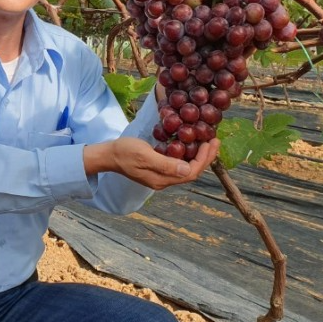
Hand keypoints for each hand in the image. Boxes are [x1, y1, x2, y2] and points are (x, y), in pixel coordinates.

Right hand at [85, 137, 219, 189]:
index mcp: (162, 179)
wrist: (108, 155)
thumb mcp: (144, 155)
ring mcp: (160, 176)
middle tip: (214, 140)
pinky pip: (178, 164)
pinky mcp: (157, 169)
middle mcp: (164, 181)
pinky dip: (187, 154)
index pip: (190, 172)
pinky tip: (190, 144)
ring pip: (186, 168)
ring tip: (207, 141)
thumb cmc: (124, 152)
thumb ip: (165, 163)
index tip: (211, 142)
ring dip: (198, 155)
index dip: (204, 159)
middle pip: (191, 171)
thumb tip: (187, 169)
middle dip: (205, 157)